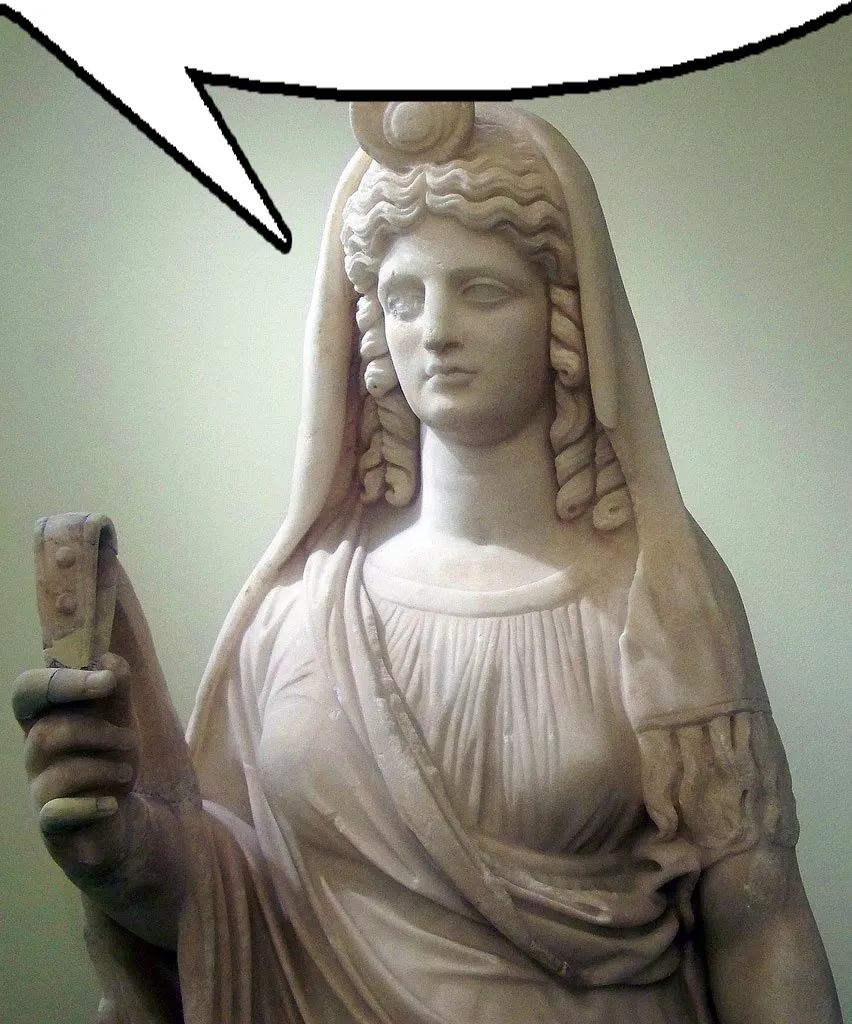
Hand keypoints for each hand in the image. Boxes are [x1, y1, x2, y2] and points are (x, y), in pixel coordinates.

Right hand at [13, 653, 140, 879]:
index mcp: (48, 720)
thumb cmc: (110, 763)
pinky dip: (89, 806)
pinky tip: (111, 804)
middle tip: (130, 738)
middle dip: (95, 731)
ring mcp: (40, 790)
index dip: (60, 682)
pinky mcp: (51, 824)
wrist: (119, 820)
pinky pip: (57, 813)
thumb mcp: (121, 721)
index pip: (27, 691)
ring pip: (57, 772)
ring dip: (102, 766)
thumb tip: (108, 659)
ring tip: (126, 770)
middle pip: (45, 733)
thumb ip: (117, 691)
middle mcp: (36, 755)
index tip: (105, 681)